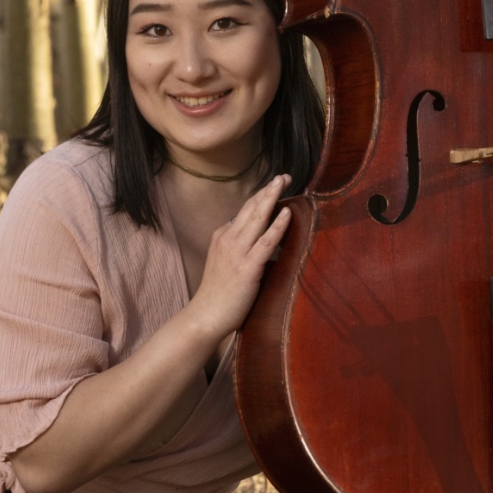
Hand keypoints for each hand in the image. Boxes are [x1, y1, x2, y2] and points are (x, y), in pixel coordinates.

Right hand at [188, 176, 291, 341]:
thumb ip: (242, 249)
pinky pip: (266, 242)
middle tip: (284, 175)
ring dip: (272, 197)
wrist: (205, 316)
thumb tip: (267, 242)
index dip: (261, 197)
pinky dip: (278, 225)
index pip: (245, 211)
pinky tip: (287, 212)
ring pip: (257, 218)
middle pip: (251, 208)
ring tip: (284, 181)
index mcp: (222, 236)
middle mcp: (228, 239)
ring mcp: (237, 252)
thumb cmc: (219, 294)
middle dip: (268, 190)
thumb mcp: (226, 262)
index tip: (275, 185)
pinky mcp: (247, 268)